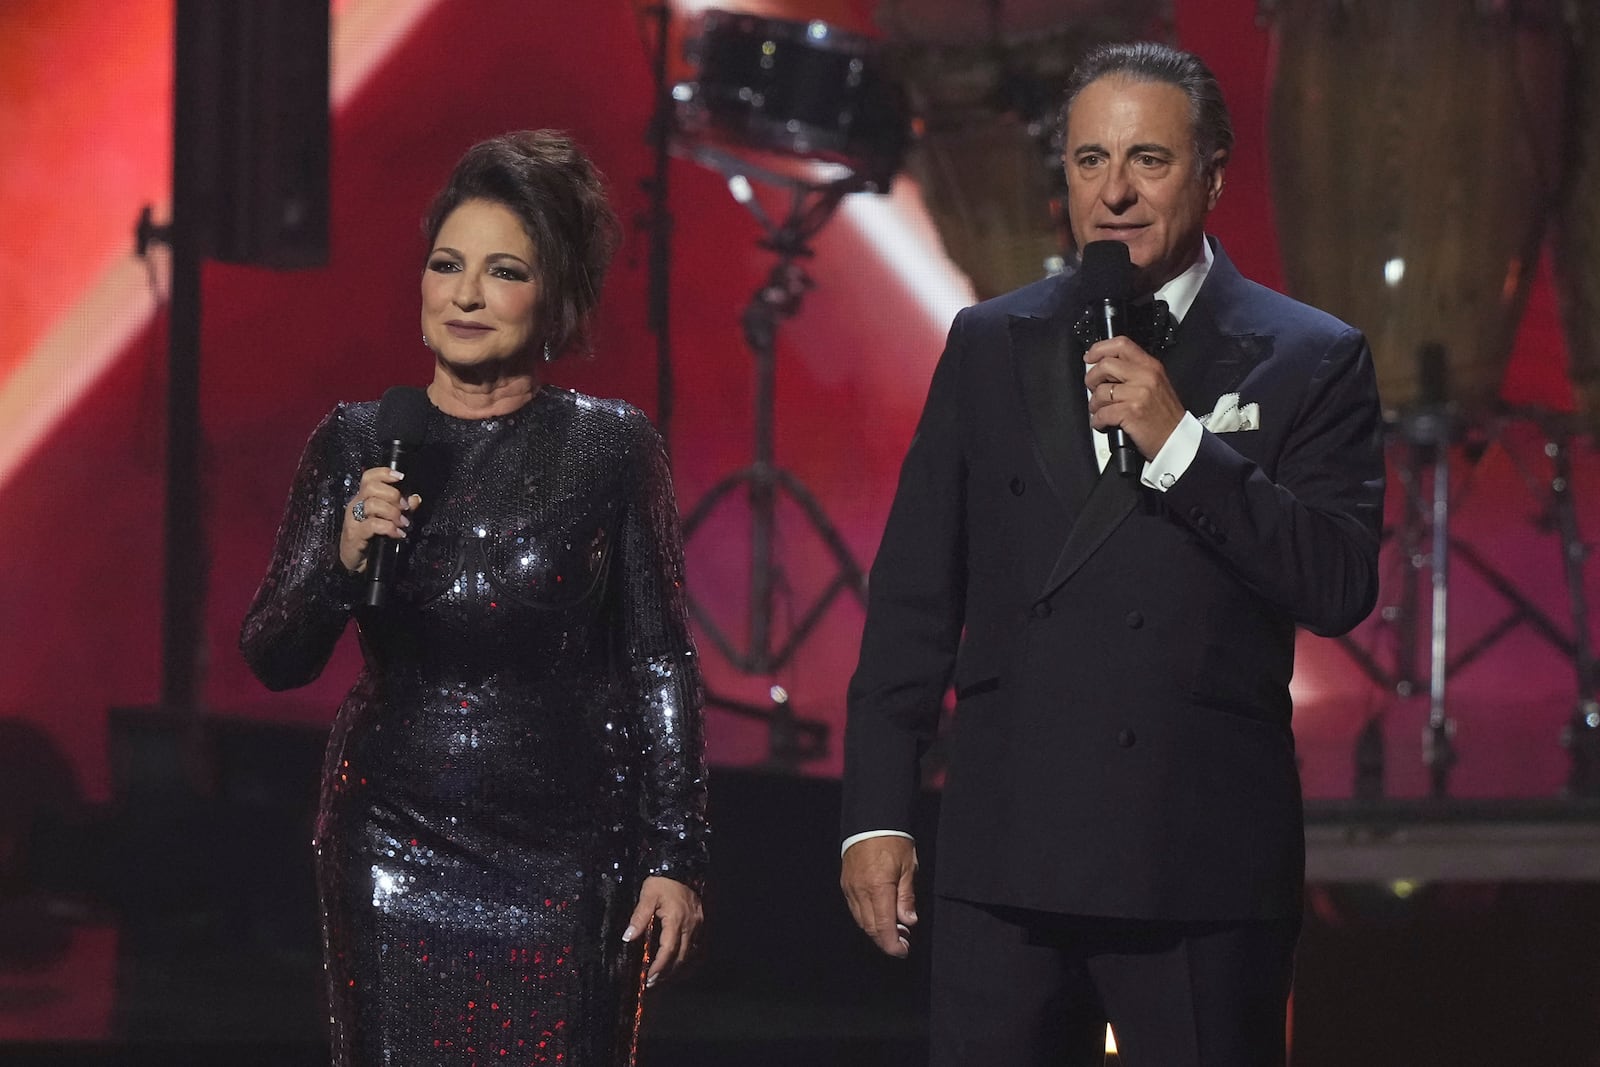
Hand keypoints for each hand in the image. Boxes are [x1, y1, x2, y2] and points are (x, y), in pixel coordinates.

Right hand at [339, 467, 420, 573]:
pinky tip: (398, 534)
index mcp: (364, 498)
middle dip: (393, 495)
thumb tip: (415, 498)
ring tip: (403, 523)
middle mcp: (356, 504)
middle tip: (405, 508)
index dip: (384, 473)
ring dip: (393, 513)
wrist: (357, 561)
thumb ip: (403, 509)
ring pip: (372, 504)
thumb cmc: (372, 538)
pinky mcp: (354, 534)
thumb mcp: (391, 520)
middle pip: (371, 487)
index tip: (401, 477)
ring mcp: (353, 519)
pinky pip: (373, 525)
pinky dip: (389, 528)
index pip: (369, 477)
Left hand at [624, 875, 702, 987]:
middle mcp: (690, 925)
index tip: (648, 977)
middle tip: (652, 982)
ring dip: (675, 967)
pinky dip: (683, 956)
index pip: (668, 950)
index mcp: (676, 919)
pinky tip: (675, 960)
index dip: (658, 966)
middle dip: (666, 972)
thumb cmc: (662, 881)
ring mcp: (697, 924)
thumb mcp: (647, 895)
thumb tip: (627, 937)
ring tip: (661, 975)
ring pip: (688, 953)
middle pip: (680, 956)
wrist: (681, 867)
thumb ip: (639, 917)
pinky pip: (693, 945)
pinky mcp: (700, 922)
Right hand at [840, 836, 917, 957]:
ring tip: (895, 930)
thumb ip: (907, 897)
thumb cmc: (893, 841)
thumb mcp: (908, 867)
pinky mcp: (846, 883)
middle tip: (903, 943)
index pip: (883, 927)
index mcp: (878, 888)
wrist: (871, 820)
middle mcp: (860, 892)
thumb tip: (909, 921)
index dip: (892, 945)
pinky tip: (880, 916)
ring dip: (877, 931)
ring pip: (861, 920)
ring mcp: (850, 888)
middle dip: (886, 941)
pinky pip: (855, 909)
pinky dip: (867, 918)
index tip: (903, 952)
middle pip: (870, 928)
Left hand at [1084, 336, 1186, 459]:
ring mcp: (1138, 394)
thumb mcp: (1155, 383)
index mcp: (1150, 366)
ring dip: (1094, 404)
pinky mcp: (1131, 412)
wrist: (1175, 438)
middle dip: (1092, 379)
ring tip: (1100, 410)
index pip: (1121, 344)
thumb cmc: (1164, 415)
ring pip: (1100, 391)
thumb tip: (1104, 367)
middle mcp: (1145, 376)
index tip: (1090, 358)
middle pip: (1105, 365)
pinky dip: (1097, 421)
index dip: (1099, 349)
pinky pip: (1102, 413)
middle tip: (1093, 389)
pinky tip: (1102, 423)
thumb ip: (1133, 372)